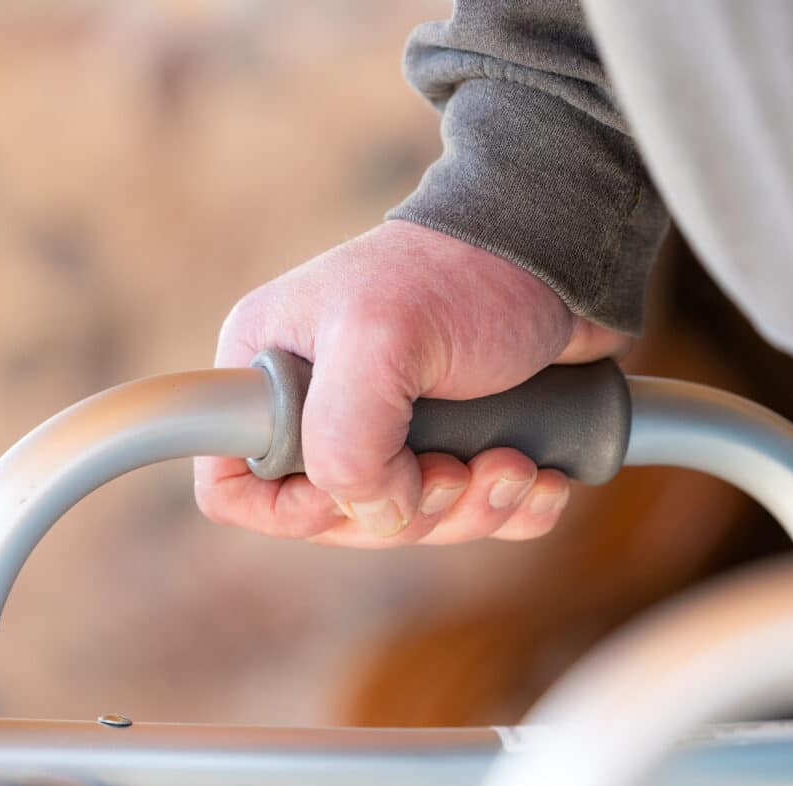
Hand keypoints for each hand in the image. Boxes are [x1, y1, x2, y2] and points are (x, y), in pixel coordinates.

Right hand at [194, 221, 629, 546]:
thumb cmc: (462, 277)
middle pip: (340, 519)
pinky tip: (542, 478)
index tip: (363, 488)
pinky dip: (512, 511)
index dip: (291, 512)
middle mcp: (324, 412)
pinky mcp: (457, 445)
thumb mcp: (379, 338)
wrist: (557, 254)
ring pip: (412, 524)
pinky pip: (474, 516)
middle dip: (413, 512)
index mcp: (271, 378)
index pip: (235, 485)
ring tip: (514, 464)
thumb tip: (378, 513)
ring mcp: (393, 434)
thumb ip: (345, 438)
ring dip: (471, 511)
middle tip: (459, 468)